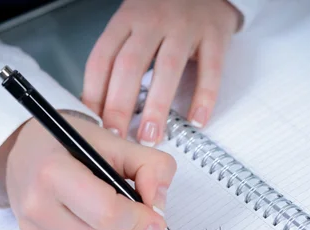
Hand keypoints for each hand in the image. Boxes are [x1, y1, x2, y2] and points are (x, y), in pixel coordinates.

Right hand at [0, 114, 176, 229]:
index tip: (159, 221)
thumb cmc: (72, 142)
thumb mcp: (117, 141)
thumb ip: (151, 167)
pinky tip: (106, 227)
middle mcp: (38, 205)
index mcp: (54, 173)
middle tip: (153, 229)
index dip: (141, 221)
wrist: (28, 147)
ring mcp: (35, 228)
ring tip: (133, 225)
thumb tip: (160, 207)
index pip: (107, 214)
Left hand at [81, 0, 240, 145]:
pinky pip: (210, 70)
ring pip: (167, 69)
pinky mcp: (214, 35)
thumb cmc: (165, 13)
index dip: (95, 94)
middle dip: (120, 106)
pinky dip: (204, 98)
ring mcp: (185, 27)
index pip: (102, 59)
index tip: (95, 124)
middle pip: (130, 66)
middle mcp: (153, 21)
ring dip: (157, 107)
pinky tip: (196, 120)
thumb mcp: (135, 26)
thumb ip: (119, 58)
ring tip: (150, 135)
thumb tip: (101, 106)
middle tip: (117, 136)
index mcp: (127, 19)